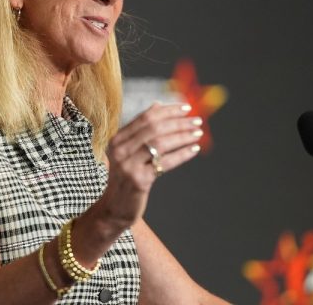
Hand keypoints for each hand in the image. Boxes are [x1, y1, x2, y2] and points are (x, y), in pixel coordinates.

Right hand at [99, 102, 202, 229]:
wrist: (114, 207)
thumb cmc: (126, 177)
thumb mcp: (128, 151)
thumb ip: (141, 130)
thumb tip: (158, 105)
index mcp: (118, 139)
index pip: (146, 117)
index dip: (168, 111)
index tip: (186, 108)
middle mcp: (120, 150)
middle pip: (154, 128)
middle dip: (179, 122)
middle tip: (197, 121)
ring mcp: (129, 165)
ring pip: (161, 143)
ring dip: (183, 136)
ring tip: (198, 134)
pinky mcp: (139, 180)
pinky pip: (165, 163)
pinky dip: (182, 154)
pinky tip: (193, 150)